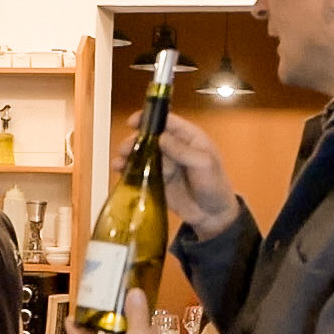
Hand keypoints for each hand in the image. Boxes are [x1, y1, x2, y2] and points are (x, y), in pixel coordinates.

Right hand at [117, 111, 238, 239]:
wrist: (213, 215)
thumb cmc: (214, 185)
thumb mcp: (204, 164)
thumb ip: (183, 150)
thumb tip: (160, 138)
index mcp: (189, 137)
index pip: (167, 121)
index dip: (149, 118)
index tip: (133, 122)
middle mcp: (174, 147)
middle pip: (150, 137)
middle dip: (135, 140)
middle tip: (125, 149)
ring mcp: (164, 164)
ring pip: (142, 153)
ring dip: (129, 155)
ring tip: (120, 162)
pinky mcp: (156, 180)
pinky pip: (140, 172)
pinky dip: (129, 170)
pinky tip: (120, 172)